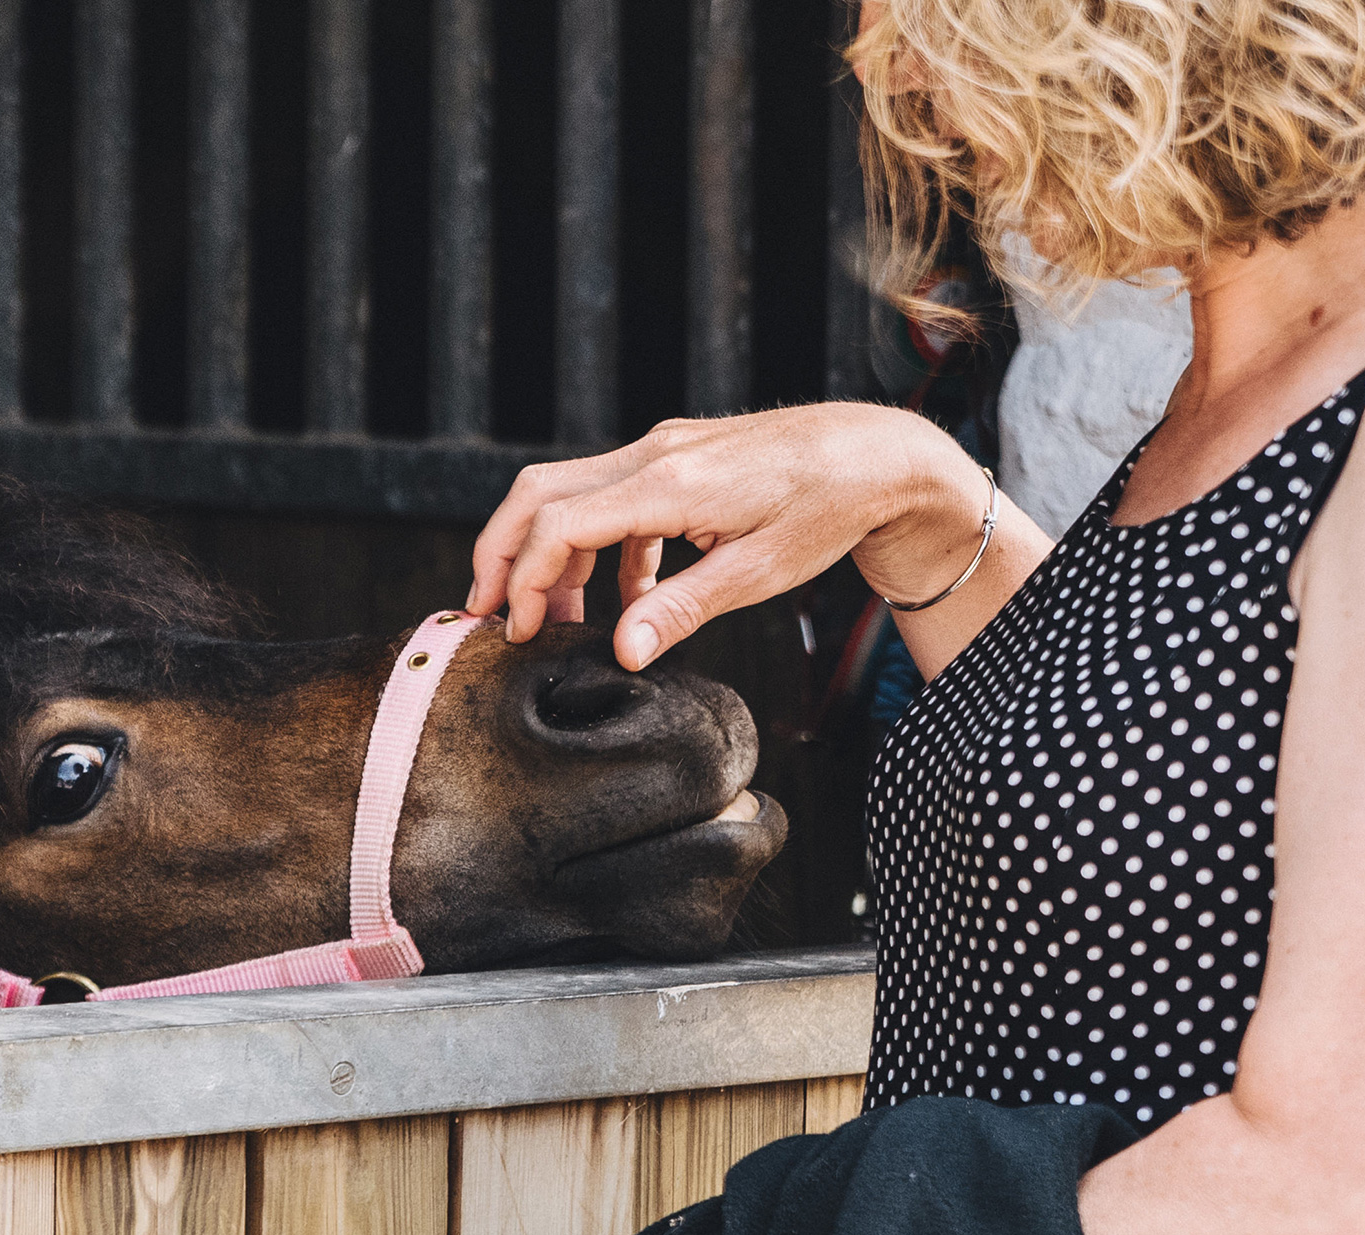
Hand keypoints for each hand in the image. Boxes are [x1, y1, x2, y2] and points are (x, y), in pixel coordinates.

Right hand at [465, 403, 990, 670]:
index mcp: (669, 484)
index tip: (519, 632)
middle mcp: (654, 456)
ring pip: (568, 494)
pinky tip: (627, 601)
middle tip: (487, 616)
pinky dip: (600, 550)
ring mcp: (662, 451)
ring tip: (557, 623)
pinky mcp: (676, 459)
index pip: (561, 524)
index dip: (526, 580)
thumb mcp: (758, 574)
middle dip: (502, 556)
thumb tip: (622, 652)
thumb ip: (682, 610)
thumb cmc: (826, 511)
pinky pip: (612, 501)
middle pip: (539, 495)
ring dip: (550, 557)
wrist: (877, 456)